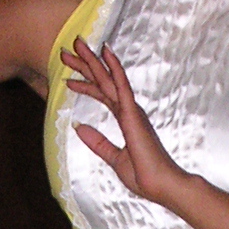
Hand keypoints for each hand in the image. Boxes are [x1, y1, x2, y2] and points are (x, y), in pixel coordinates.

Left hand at [60, 39, 189, 205]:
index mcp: (126, 119)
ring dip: (93, 61)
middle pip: (103, 82)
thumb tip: (78, 126)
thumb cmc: (144, 175)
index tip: (68, 79)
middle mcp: (129, 110)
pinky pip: (121, 86)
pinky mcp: (133, 114)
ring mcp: (132, 110)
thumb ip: (98, 142)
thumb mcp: (114, 158)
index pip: (102, 96)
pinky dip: (114, 68)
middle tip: (67, 49)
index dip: (85, 85)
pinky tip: (106, 53)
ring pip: (109, 79)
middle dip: (85, 65)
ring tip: (78, 43)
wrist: (162, 185)